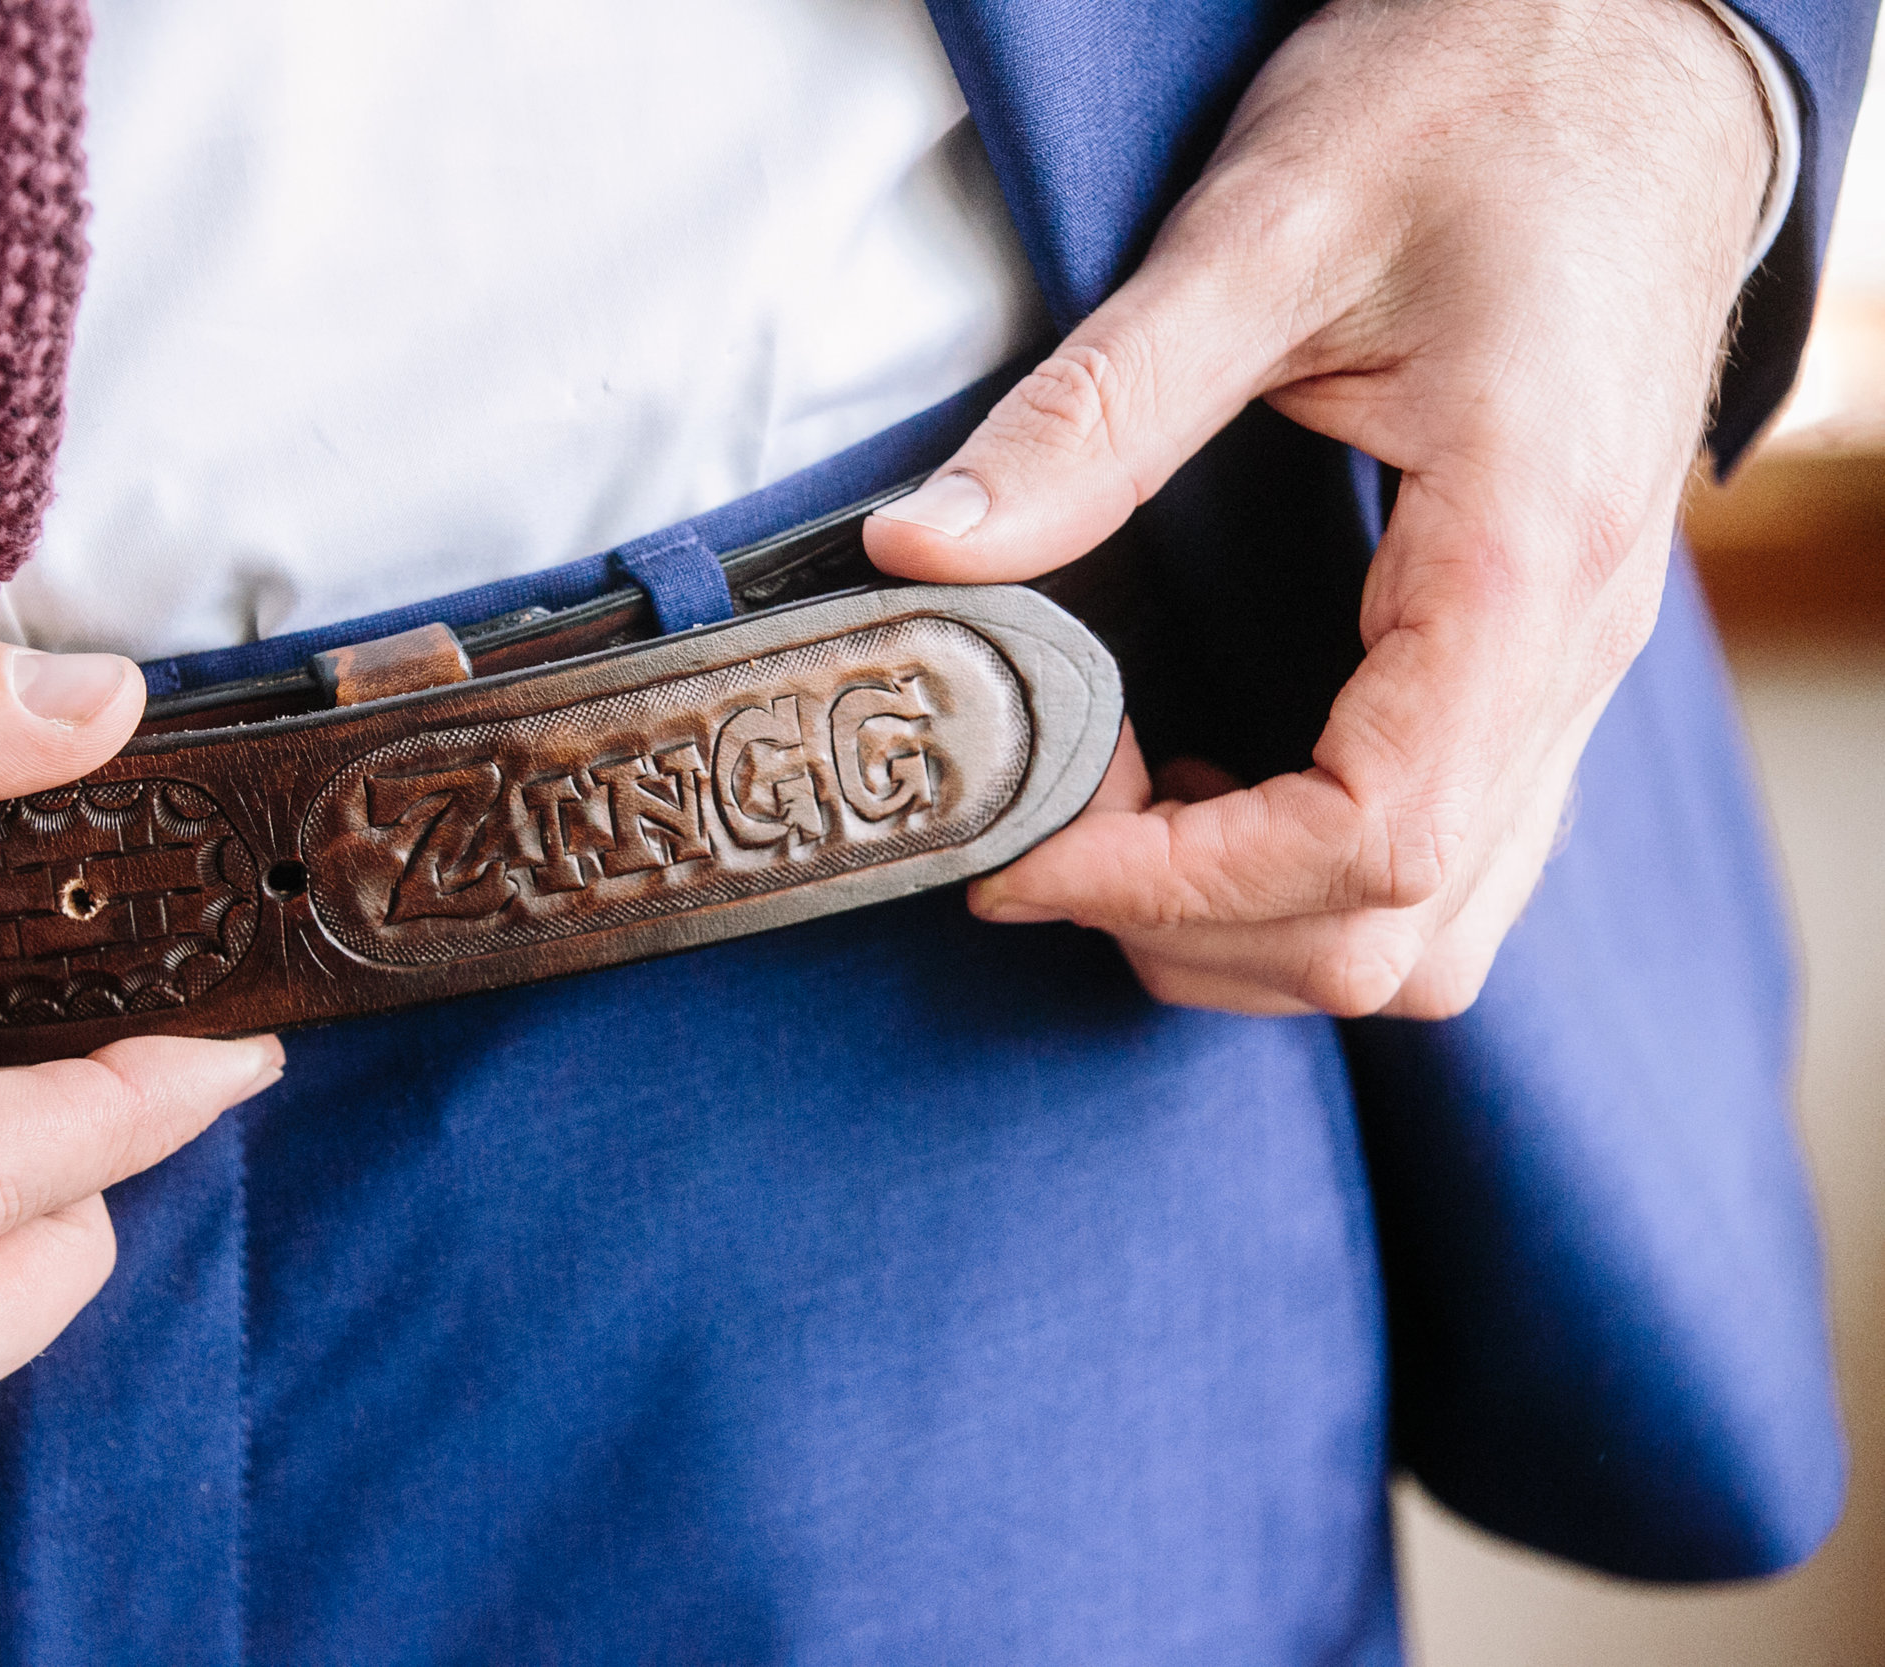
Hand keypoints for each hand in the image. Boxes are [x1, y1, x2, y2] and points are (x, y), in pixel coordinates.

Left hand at [863, 0, 1772, 1016]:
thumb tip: (926, 549)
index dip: (1173, 886)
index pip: (1365, 839)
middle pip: (1404, 931)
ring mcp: (1572, 665)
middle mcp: (1573, 649)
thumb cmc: (1476, 113)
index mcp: (1521, 561)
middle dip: (1197, 928)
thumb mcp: (1263, 233)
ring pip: (1440, 924)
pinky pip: (1451, 848)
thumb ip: (1093, 410)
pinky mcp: (1539, 655)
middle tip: (1043, 833)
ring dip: (1258, 926)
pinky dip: (1314, 875)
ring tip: (1113, 823)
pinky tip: (1203, 794)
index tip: (1021, 855)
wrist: (1633, 57)